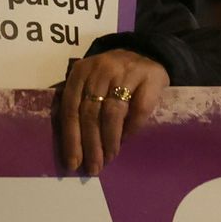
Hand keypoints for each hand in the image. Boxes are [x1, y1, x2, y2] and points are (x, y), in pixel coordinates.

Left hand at [58, 49, 168, 174]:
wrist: (146, 53)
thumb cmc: (110, 76)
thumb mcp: (89, 82)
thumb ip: (77, 104)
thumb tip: (71, 144)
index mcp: (80, 72)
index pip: (71, 109)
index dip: (71, 138)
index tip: (72, 162)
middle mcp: (100, 70)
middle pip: (90, 113)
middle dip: (90, 145)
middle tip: (92, 167)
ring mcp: (125, 72)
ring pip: (112, 113)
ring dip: (109, 141)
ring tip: (108, 158)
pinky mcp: (149, 78)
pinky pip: (139, 109)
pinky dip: (131, 128)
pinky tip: (126, 140)